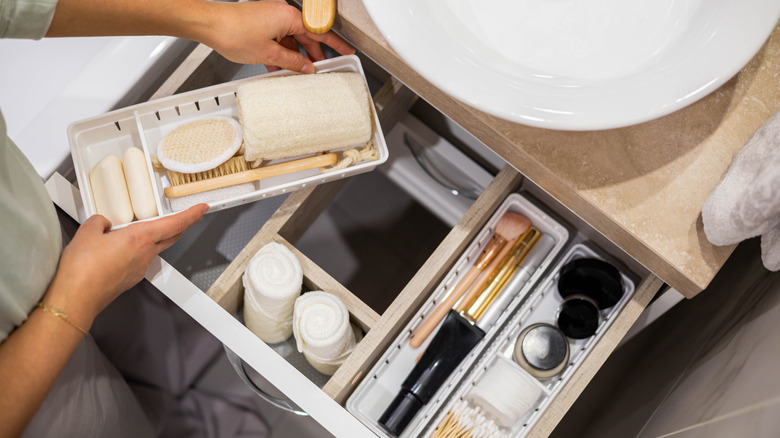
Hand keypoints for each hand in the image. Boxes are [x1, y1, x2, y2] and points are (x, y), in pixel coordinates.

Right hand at [42, 204, 207, 329]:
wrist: (75, 300)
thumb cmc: (82, 271)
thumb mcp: (87, 232)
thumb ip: (99, 222)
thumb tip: (103, 223)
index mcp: (139, 239)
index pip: (175, 224)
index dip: (191, 215)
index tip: (201, 208)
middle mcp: (144, 255)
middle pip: (170, 237)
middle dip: (180, 225)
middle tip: (185, 216)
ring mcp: (138, 269)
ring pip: (153, 249)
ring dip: (153, 238)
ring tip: (136, 230)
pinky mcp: (129, 279)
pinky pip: (138, 260)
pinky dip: (135, 251)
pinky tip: (118, 250)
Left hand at [197, 0, 353, 72]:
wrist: (208, 24)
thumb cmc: (233, 32)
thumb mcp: (269, 54)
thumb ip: (292, 62)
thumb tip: (306, 67)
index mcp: (289, 16)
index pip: (320, 32)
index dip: (336, 44)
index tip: (347, 51)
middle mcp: (282, 13)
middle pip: (306, 36)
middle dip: (312, 55)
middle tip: (319, 70)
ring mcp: (271, 17)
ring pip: (291, 39)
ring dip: (294, 57)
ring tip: (295, 74)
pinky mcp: (261, 21)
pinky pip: (278, 38)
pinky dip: (281, 52)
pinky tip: (278, 68)